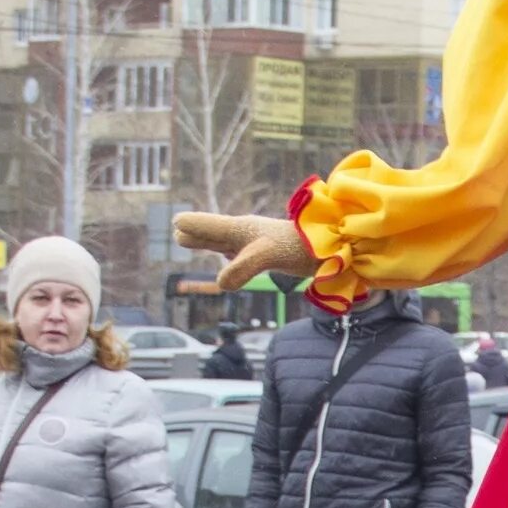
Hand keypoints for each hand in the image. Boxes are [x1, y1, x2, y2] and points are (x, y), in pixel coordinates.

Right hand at [173, 211, 310, 290]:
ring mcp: (254, 243)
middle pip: (212, 232)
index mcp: (239, 229)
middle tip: (178, 231)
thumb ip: (243, 268)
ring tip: (189, 239)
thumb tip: (221, 285)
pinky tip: (226, 256)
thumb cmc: (297, 246)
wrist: (330, 248)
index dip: (192, 225)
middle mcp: (244, 234)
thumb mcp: (267, 255)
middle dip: (195, 232)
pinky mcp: (266, 254)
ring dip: (207, 242)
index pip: (207, 226)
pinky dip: (227, 256)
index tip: (176, 223)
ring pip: (223, 241)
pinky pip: (238, 253)